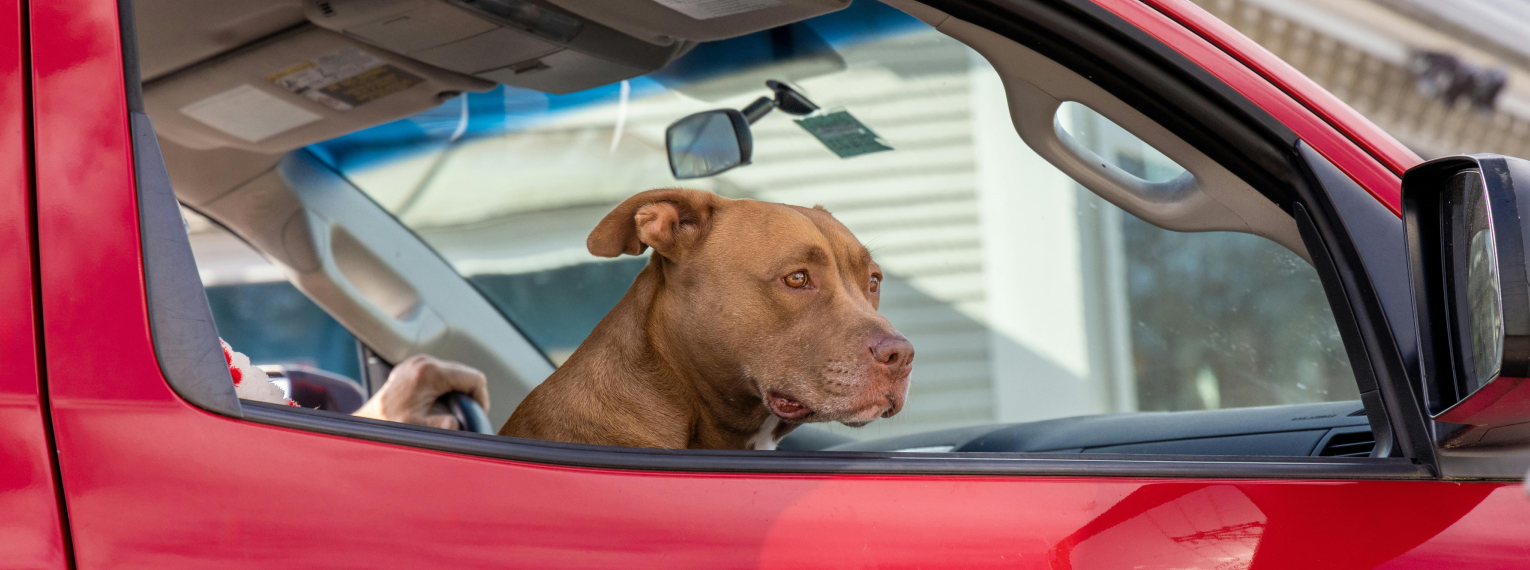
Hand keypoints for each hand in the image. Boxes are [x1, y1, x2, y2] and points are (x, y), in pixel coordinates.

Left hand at [353, 355, 488, 429]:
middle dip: (469, 396)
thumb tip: (459, 423)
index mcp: (430, 372)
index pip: (474, 379)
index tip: (477, 415)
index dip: (481, 399)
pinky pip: (441, 374)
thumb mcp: (419, 429)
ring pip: (454, 373)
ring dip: (457, 392)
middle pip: (465, 374)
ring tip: (450, 412)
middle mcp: (424, 361)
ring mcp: (417, 362)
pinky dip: (445, 389)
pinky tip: (437, 404)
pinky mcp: (413, 367)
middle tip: (464, 417)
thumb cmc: (388, 427)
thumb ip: (444, 427)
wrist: (365, 424)